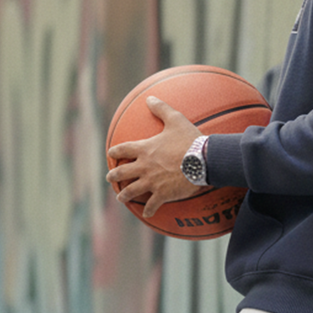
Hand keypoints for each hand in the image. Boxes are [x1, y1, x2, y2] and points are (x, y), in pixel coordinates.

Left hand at [107, 97, 203, 219]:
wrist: (203, 160)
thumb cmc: (189, 139)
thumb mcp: (175, 120)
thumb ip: (161, 109)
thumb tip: (150, 98)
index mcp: (144, 149)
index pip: (122, 150)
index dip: (115, 152)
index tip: (111, 154)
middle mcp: (143, 167)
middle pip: (121, 173)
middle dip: (113, 176)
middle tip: (110, 178)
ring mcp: (151, 182)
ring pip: (130, 191)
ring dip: (123, 195)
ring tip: (120, 198)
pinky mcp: (162, 194)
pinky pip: (151, 205)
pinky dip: (148, 210)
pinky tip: (147, 214)